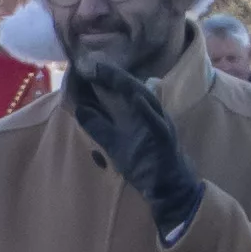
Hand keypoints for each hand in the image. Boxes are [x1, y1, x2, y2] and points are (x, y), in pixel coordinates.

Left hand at [66, 60, 202, 237]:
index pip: (119, 91)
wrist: (170, 189)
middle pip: (131, 89)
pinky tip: (136, 98)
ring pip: (144, 99)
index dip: (102, 78)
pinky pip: (157, 123)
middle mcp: (150, 114)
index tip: (82, 67)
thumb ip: (99, 128)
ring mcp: (159, 125)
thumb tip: (80, 111)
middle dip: (111, 75)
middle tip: (90, 62)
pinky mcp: (166, 140)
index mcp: (138, 114)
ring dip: (126, 85)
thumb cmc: (144, 164)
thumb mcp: (114, 145)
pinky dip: (148, 111)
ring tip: (107, 71)